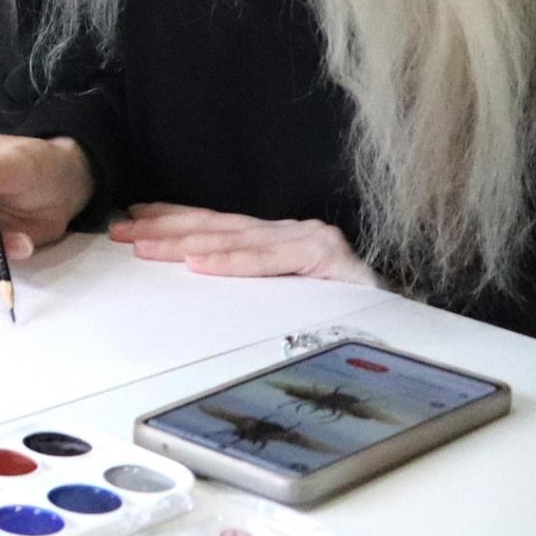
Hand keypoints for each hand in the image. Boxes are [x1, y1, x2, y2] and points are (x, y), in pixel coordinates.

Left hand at [107, 205, 382, 286]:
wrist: (412, 318)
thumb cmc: (353, 307)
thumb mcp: (293, 290)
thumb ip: (256, 276)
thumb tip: (199, 271)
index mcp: (282, 238)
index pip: (217, 223)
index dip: (173, 218)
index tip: (133, 216)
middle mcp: (295, 233)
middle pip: (218, 228)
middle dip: (165, 229)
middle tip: (122, 232)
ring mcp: (313, 243)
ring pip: (236, 241)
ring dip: (186, 244)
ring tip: (148, 247)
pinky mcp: (330, 260)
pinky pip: (271, 263)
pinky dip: (234, 264)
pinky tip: (202, 265)